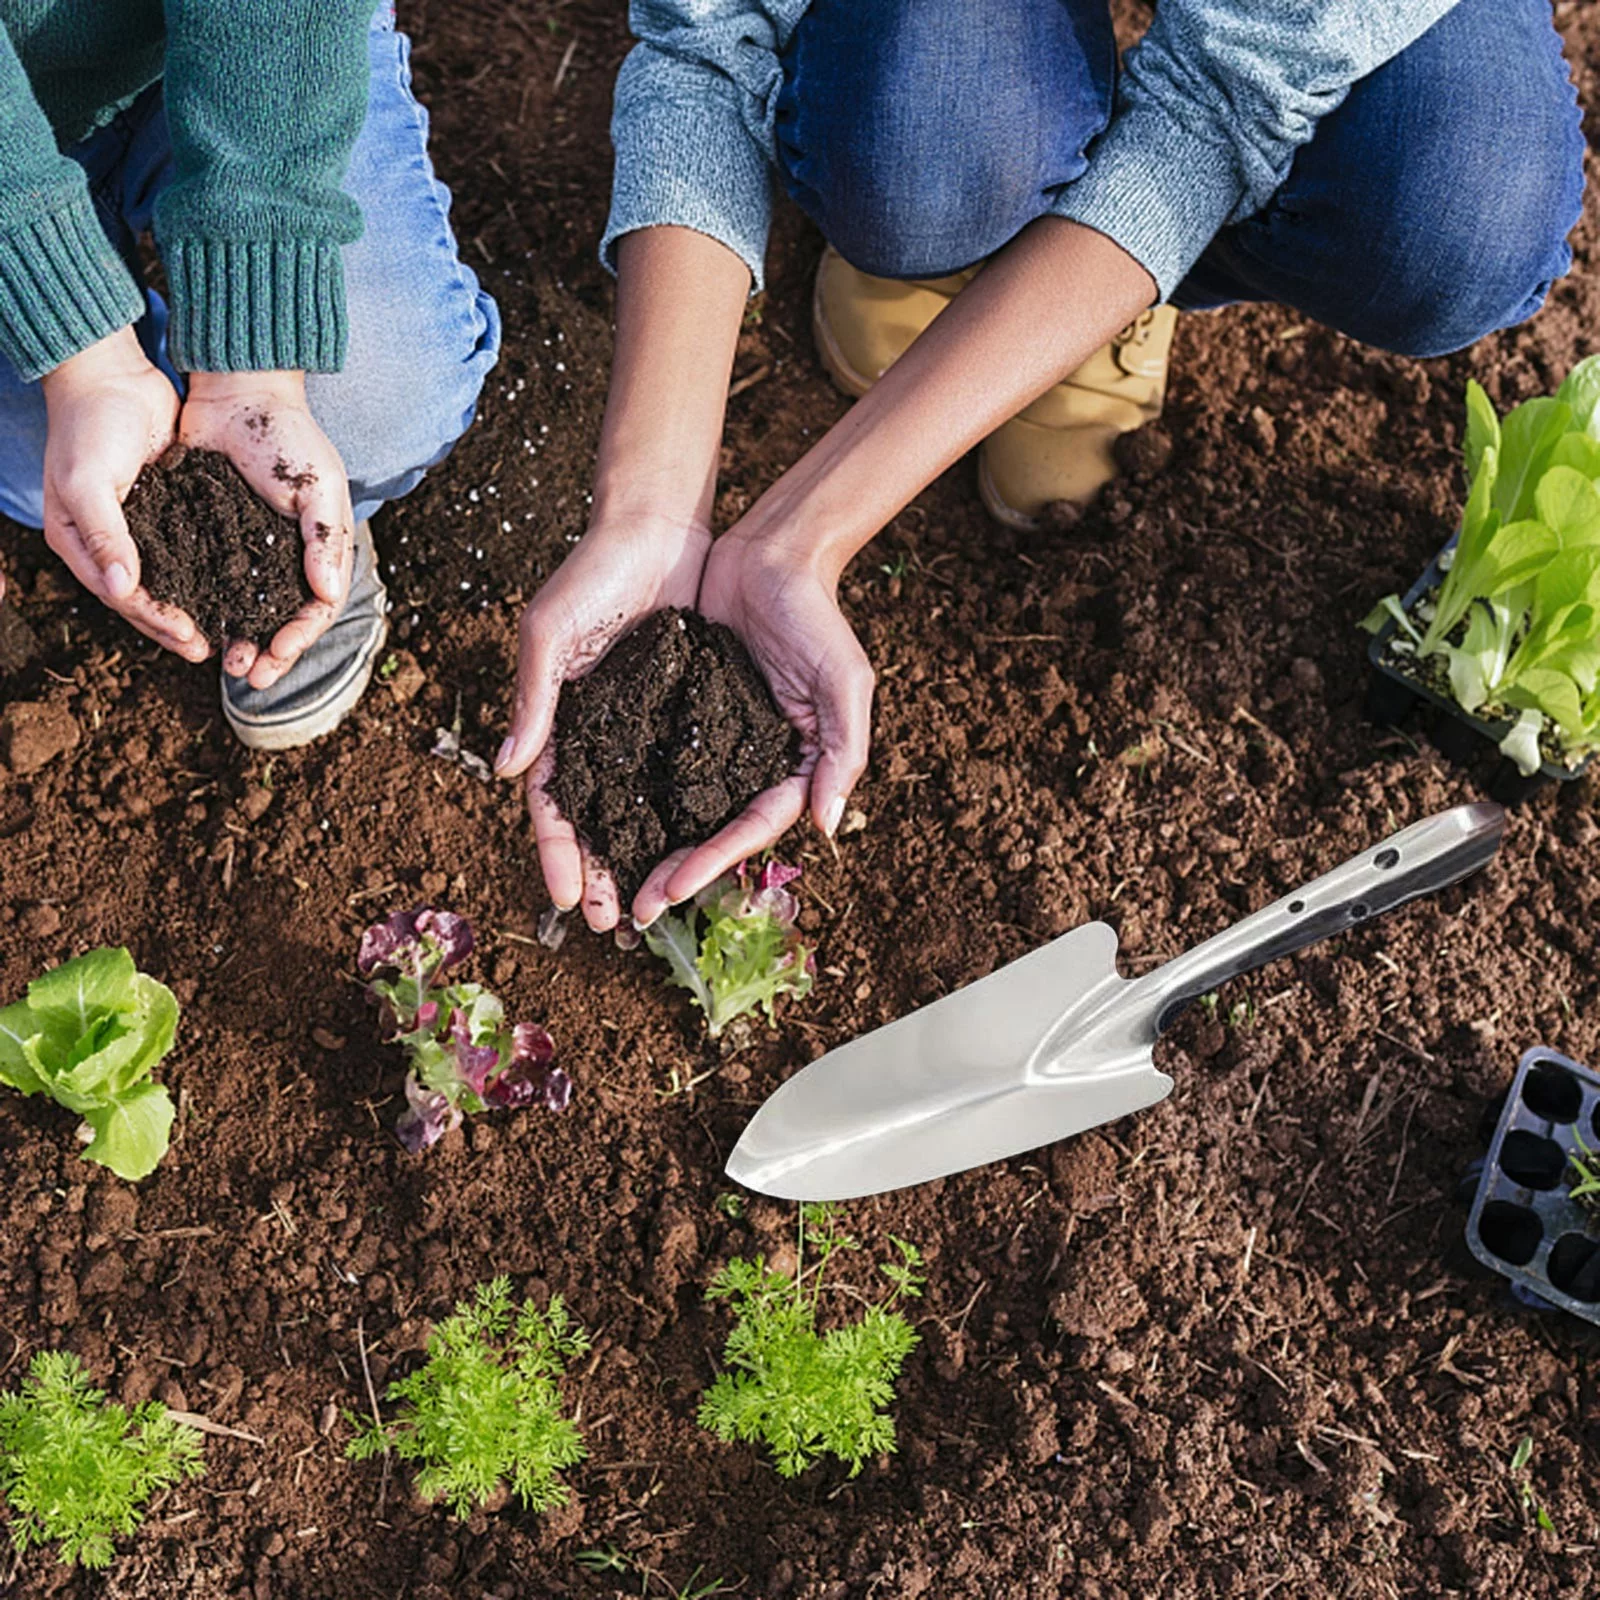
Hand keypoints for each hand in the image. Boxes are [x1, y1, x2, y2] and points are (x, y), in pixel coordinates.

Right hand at [39, 328, 203, 658]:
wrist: (111, 376)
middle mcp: (107, 543)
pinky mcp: (167, 510)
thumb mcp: (87, 480)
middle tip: (213, 650)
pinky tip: (233, 588)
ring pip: (169, 580)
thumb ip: (104, 534)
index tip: (190, 639)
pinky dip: (205, 573)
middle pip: (146, 598)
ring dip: (195, 606)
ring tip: (227, 632)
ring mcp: (138, 528)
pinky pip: (187, 551)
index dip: (156, 620)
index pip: (121, 595)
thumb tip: (123, 590)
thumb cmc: (89, 425)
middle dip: (178, 626)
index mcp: (78, 542)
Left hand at [179, 371, 353, 688]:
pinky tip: (194, 622)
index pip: (317, 608)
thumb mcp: (318, 487)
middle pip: (282, 618)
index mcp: (320, 549)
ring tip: (221, 658)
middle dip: (268, 651)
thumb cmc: (287, 436)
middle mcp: (287, 556)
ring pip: (245, 607)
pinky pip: (211, 579)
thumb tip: (327, 595)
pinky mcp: (212, 534)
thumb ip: (325, 539)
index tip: (275, 658)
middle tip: (248, 674)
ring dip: (237, 637)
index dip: (299, 639)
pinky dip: (207, 605)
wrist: (237, 393)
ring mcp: (249, 548)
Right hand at [496, 514, 712, 930]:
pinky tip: (698, 850)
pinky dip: (685, 815)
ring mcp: (642, 728)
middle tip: (616, 924)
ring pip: (641, 808)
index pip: (552, 803)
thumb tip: (508, 772)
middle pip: (597, 820)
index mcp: (558, 721)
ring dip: (644, 857)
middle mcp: (599, 734)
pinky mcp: (685, 713)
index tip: (566, 900)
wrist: (659, 528)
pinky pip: (683, 775)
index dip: (557, 852)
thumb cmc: (592, 573)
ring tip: (657, 902)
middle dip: (602, 873)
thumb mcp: (552, 633)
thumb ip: (535, 700)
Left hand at [629, 526, 874, 927]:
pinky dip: (626, 791)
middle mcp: (750, 760)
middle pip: (710, 830)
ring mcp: (711, 738)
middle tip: (633, 911)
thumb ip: (843, 752)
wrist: (770, 553)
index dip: (714, 862)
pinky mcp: (676, 709)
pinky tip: (592, 816)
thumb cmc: (817, 615)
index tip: (672, 890)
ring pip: (675, 806)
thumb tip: (827, 826)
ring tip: (608, 882)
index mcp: (791, 765)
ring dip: (645, 845)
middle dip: (673, 872)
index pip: (752, 827)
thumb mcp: (845, 682)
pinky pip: (648, 760)